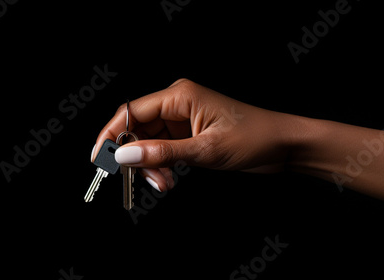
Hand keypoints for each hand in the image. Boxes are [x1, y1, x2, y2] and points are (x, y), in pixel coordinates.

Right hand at [92, 79, 307, 191]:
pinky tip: (169, 179)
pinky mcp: (189, 134)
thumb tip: (125, 155)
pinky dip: (162, 165)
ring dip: (150, 165)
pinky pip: (164, 149)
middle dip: (136, 156)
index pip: (132, 112)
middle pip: (138, 128)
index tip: (100, 158)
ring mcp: (183, 120)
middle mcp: (178, 104)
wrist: (282, 145)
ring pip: (149, 142)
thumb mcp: (205, 149)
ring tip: (163, 184)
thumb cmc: (253, 137)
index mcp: (180, 96)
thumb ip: (163, 153)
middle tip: (143, 180)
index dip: (112, 134)